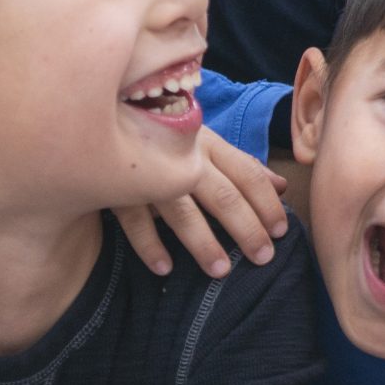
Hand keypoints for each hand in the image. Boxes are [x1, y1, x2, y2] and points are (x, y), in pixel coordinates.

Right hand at [115, 127, 288, 279]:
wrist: (102, 113)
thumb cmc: (165, 134)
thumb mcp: (205, 143)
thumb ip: (242, 164)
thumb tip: (282, 186)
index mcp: (208, 143)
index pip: (247, 173)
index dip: (267, 203)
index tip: (282, 231)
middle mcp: (184, 156)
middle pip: (222, 194)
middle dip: (246, 227)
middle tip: (263, 257)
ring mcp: (150, 171)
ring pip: (182, 210)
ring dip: (202, 242)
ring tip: (221, 271)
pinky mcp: (117, 186)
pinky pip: (134, 220)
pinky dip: (149, 244)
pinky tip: (165, 268)